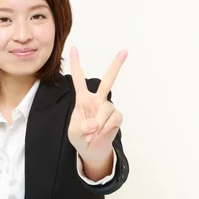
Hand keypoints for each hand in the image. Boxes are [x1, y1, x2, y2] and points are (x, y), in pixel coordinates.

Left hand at [67, 47, 127, 165]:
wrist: (91, 149)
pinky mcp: (116, 117)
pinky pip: (113, 119)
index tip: (74, 48)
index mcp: (83, 99)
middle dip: (116, 66)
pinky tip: (101, 133)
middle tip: (125, 51)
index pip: (79, 79)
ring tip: (93, 133)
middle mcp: (97, 100)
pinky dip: (106, 128)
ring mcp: (107, 108)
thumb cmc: (80, 136)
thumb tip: (95, 123)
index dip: (76, 64)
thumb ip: (81, 126)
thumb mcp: (73, 132)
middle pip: (107, 81)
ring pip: (106, 109)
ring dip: (99, 123)